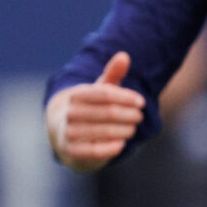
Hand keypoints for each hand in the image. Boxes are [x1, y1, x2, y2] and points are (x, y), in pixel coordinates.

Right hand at [46, 52, 145, 171]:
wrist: (65, 135)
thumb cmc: (90, 109)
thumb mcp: (100, 91)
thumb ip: (112, 74)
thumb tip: (124, 55)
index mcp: (76, 95)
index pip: (105, 93)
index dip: (126, 97)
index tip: (141, 102)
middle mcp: (70, 113)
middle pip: (108, 112)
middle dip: (129, 114)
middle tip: (139, 116)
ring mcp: (69, 133)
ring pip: (105, 131)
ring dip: (125, 130)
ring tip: (132, 129)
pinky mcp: (72, 151)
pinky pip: (95, 151)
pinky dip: (112, 147)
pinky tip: (121, 143)